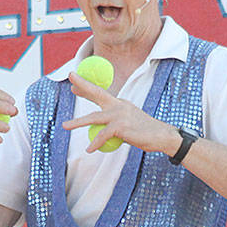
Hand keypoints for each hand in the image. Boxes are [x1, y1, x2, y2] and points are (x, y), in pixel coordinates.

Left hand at [62, 71, 180, 154]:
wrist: (161, 136)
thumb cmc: (145, 132)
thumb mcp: (129, 122)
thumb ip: (115, 121)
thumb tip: (103, 127)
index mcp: (120, 103)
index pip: (101, 94)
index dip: (87, 88)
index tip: (74, 85)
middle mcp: (119, 106)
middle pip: (97, 94)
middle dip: (83, 85)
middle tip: (70, 77)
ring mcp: (119, 115)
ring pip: (93, 117)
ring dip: (77, 122)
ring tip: (65, 125)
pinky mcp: (120, 127)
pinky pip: (102, 136)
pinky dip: (95, 144)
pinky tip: (90, 149)